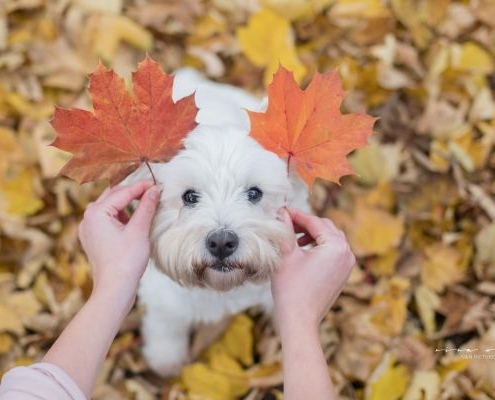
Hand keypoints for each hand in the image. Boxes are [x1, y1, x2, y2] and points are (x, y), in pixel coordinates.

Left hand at [78, 180, 160, 302]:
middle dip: (132, 193)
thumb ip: (146, 206)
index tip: (156, 183)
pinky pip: (106, 220)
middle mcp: (88, 218)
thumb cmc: (126, 261)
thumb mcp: (139, 230)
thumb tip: (154, 190)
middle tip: (151, 191)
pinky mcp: (93, 239)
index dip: (141, 187)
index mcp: (96, 213)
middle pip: (112, 196)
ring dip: (126, 204)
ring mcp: (88, 229)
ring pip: (109, 207)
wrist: (114, 288)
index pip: (122, 192)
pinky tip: (133, 220)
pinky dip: (120, 216)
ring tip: (144, 204)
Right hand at [272, 208, 355, 331]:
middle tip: (286, 222)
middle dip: (305, 223)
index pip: (314, 222)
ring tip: (293, 237)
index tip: (282, 210)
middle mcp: (346, 253)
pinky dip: (320, 246)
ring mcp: (347, 265)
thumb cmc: (291, 288)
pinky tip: (303, 250)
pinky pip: (333, 251)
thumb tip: (281, 211)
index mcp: (335, 246)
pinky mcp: (343, 274)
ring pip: (331, 238)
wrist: (299, 320)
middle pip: (325, 227)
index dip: (296, 215)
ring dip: (313, 234)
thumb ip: (285, 228)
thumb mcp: (286, 253)